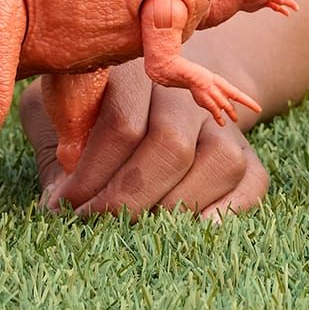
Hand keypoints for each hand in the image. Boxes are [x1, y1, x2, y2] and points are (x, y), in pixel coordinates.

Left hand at [19, 60, 269, 223]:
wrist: (168, 86)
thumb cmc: (98, 104)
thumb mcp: (66, 108)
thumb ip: (58, 142)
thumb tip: (58, 199)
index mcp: (138, 71)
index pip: (123, 124)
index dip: (92, 172)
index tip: (62, 206)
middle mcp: (188, 91)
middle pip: (170, 145)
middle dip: (127, 197)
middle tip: (93, 224)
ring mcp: (223, 125)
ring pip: (216, 163)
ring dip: (172, 209)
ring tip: (132, 234)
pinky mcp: (249, 156)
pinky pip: (249, 185)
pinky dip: (223, 216)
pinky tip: (184, 238)